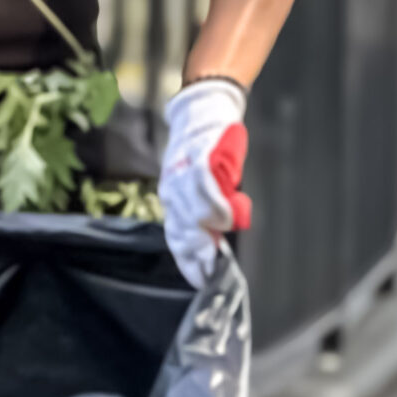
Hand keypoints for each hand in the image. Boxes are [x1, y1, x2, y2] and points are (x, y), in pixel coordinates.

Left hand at [160, 78, 251, 287]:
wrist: (202, 114)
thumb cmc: (205, 156)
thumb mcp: (200, 189)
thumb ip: (207, 214)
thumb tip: (217, 243)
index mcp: (172, 201)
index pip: (177, 238)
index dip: (189, 261)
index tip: (200, 281)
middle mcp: (172, 192)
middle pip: (182, 231)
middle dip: (198, 255)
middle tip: (211, 273)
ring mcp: (183, 176)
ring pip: (193, 213)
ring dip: (208, 231)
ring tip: (221, 239)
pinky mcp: (200, 160)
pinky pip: (205, 188)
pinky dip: (216, 205)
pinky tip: (225, 218)